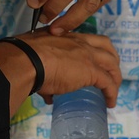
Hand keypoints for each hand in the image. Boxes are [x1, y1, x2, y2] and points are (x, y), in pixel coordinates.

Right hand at [0, 29, 121, 116]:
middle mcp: (80, 42)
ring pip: (111, 63)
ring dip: (115, 76)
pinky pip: (108, 83)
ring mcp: (88, 55)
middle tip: (109, 72)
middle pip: (106, 46)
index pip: (86, 39)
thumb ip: (44, 73)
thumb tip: (48, 94)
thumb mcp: (35, 58)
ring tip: (113, 89)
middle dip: (111, 58)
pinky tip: (110, 102)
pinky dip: (112, 92)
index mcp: (65, 35)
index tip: (91, 60)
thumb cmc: (23, 57)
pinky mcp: (91, 71)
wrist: (25, 61)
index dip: (92, 49)